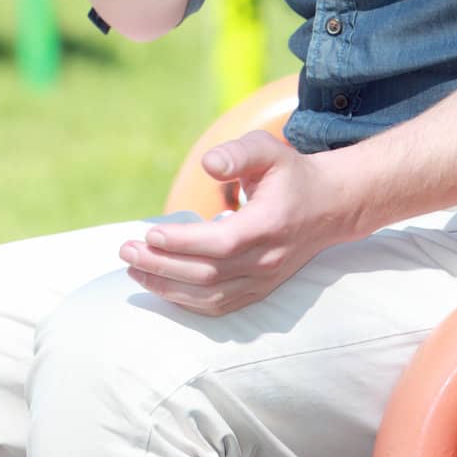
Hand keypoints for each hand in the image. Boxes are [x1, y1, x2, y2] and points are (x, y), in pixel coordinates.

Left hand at [119, 132, 346, 316]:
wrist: (330, 206)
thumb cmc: (291, 174)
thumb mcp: (268, 150)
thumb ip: (238, 153)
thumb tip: (208, 164)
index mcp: (269, 225)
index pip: (221, 243)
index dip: (183, 244)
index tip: (149, 234)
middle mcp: (268, 260)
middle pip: (209, 274)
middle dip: (162, 265)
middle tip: (126, 251)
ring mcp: (265, 281)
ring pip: (211, 296)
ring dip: (168, 287)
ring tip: (134, 269)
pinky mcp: (260, 291)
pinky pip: (219, 306)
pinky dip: (186, 302)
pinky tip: (161, 286)